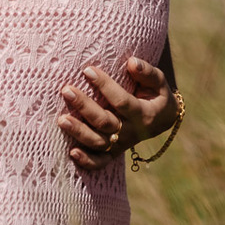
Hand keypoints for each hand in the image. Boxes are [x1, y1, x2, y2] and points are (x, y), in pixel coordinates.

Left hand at [57, 56, 176, 172]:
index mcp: (143, 114)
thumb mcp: (159, 81)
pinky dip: (87, 161)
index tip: (88, 70)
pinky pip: (100, 161)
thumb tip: (131, 62)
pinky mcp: (114, 151)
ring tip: (61, 119)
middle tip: (67, 90)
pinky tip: (72, 153)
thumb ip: (147, 72)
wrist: (162, 119)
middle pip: (105, 122)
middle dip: (84, 106)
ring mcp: (122, 144)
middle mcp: (131, 131)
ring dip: (79, 132)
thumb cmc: (157, 94)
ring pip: (99, 142)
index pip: (122, 101)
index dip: (105, 85)